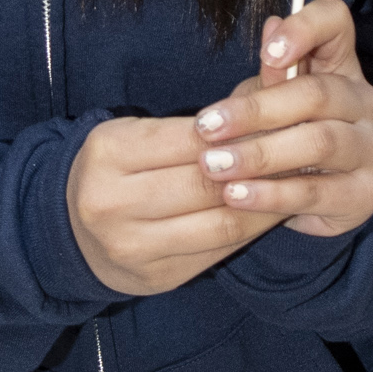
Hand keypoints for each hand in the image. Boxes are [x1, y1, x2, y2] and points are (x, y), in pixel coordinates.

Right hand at [66, 112, 276, 295]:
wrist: (71, 232)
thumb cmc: (118, 170)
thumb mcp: (140, 132)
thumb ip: (199, 123)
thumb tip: (269, 94)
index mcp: (110, 152)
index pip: (193, 139)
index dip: (242, 132)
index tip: (283, 123)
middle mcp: (114, 202)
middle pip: (208, 184)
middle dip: (261, 169)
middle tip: (301, 155)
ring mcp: (133, 246)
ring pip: (220, 224)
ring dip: (266, 205)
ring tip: (296, 186)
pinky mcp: (155, 277)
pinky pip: (218, 252)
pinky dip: (251, 231)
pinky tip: (271, 214)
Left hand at [191, 0, 372, 237]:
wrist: (299, 197)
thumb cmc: (280, 135)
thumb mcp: (268, 101)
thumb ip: (270, 74)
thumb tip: (271, 25)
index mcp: (341, 66)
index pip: (336, 22)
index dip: (305, 27)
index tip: (268, 51)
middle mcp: (367, 103)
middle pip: (318, 93)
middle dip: (256, 110)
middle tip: (208, 127)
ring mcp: (371, 149)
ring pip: (320, 143)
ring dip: (260, 155)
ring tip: (216, 165)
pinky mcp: (364, 195)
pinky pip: (316, 192)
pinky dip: (272, 195)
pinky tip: (238, 196)